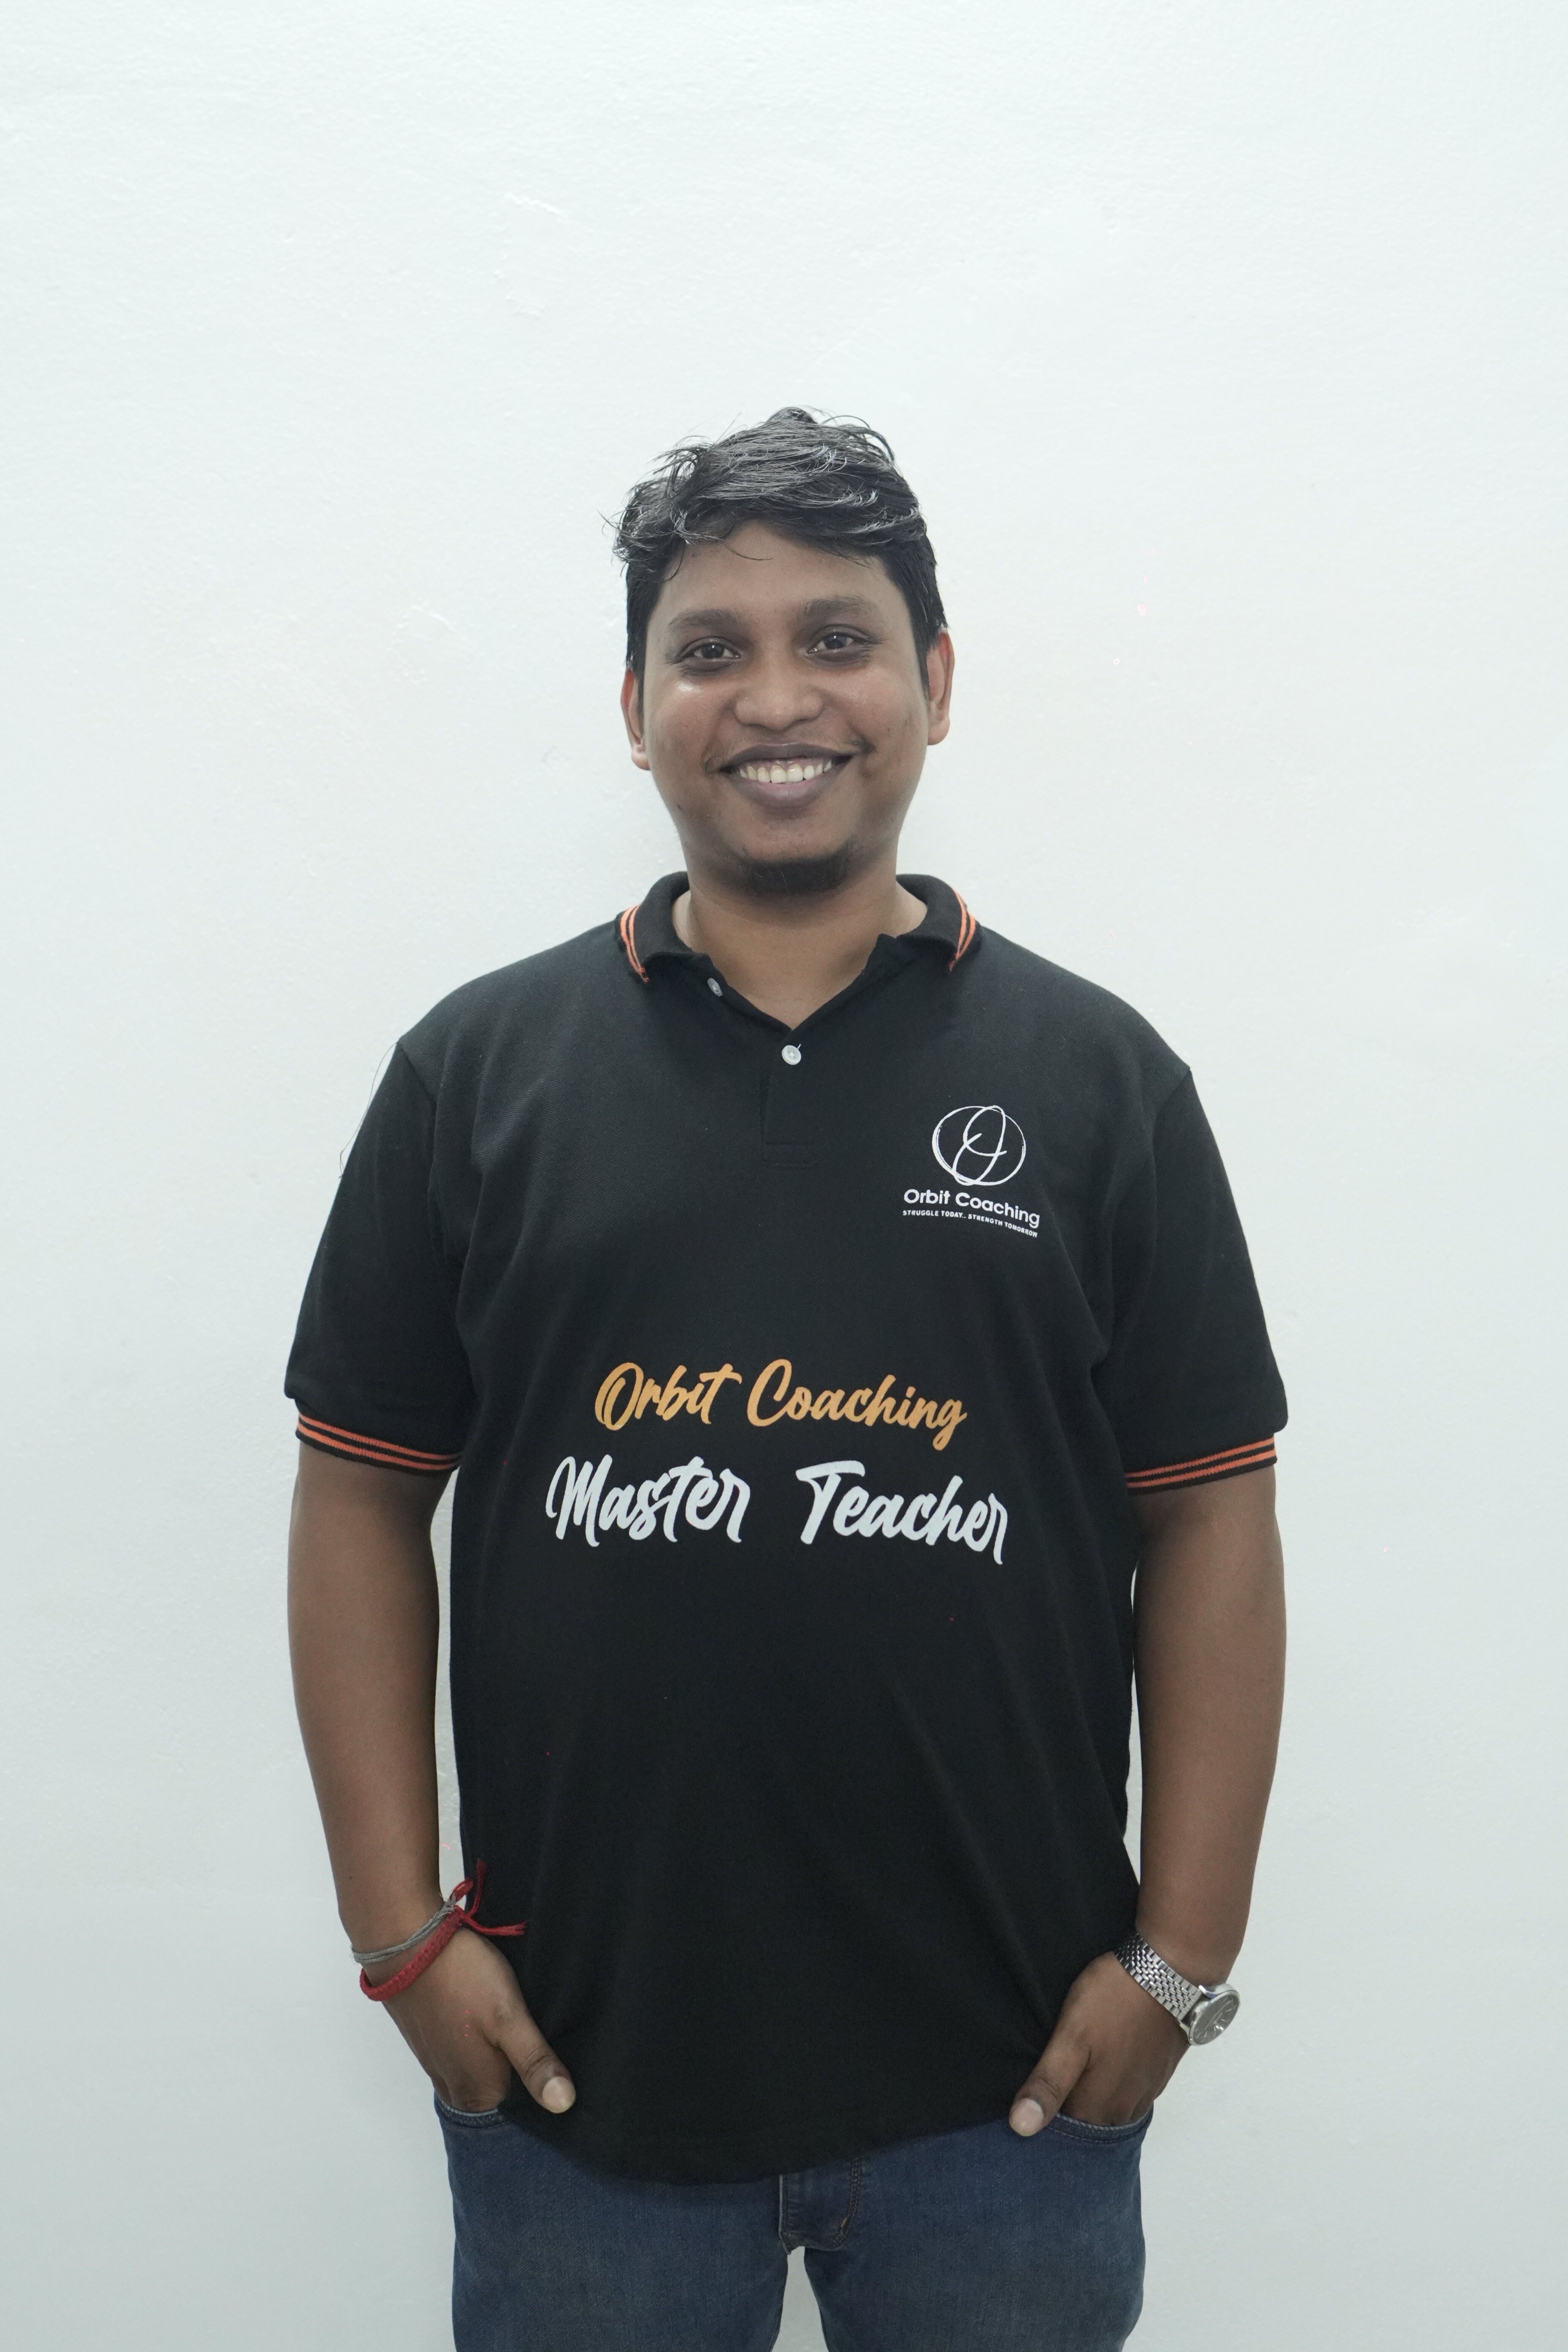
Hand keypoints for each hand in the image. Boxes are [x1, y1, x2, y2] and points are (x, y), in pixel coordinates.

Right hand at [369, 1926, 576, 2116]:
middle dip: (524, 2069)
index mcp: (477, 2094)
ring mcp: (440, 2064)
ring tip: (522, 2024)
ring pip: (484, 2069)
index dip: (545, 2086)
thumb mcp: (509, 2017)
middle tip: (545, 2035)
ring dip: (502, 2052)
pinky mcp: (433, 2041)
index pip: (524, 2109)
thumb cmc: (463, 1979)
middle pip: (503, 2089)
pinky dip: (482, 2040)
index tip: (563, 2064)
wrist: (408, 1944)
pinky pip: (467, 2051)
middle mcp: (455, 2088)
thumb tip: (564, 2104)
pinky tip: (494, 2017)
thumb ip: (535, 2063)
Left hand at [1009, 1950, 1184, 2133]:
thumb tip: (1021, 2127)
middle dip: (1066, 2110)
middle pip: (1087, 2122)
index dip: (1042, 2116)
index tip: (1025, 2100)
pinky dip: (1113, 2088)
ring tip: (1071, 2075)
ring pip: (1109, 2110)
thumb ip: (1049, 2083)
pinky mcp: (1157, 2074)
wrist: (1170, 1972)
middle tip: (1043, 2083)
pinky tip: (1102, 2068)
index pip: (1062, 2129)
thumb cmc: (1112, 2001)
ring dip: (1091, 2100)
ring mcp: (1145, 2091)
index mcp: (1098, 2106)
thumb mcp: (1071, 2036)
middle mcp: (1124, 2109)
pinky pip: (1129, 2094)